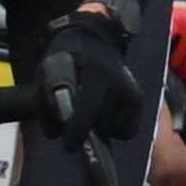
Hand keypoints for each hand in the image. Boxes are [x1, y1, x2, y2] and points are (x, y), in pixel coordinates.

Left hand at [26, 0, 136, 156]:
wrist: (93, 41)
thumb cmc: (66, 62)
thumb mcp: (47, 74)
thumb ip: (47, 103)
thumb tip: (56, 132)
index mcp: (94, 72)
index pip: (89, 108)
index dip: (78, 130)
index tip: (70, 144)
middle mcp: (118, 82)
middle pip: (102, 125)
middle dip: (87, 131)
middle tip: (75, 126)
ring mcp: (131, 92)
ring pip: (113, 130)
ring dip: (100, 129)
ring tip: (90, 114)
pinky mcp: (138, 101)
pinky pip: (127, 131)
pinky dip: (115, 129)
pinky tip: (104, 115)